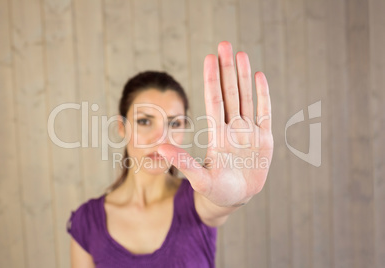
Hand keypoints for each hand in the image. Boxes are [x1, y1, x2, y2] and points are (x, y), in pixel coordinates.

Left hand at [158, 41, 272, 206]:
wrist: (234, 199)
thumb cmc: (214, 190)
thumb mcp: (198, 178)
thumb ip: (182, 162)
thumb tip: (159, 147)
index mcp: (217, 135)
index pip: (214, 100)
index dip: (211, 80)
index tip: (209, 58)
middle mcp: (232, 129)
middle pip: (229, 93)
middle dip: (227, 69)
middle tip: (224, 44)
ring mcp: (248, 132)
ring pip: (246, 98)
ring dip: (243, 76)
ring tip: (241, 54)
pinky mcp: (264, 140)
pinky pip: (264, 113)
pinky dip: (263, 95)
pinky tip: (258, 76)